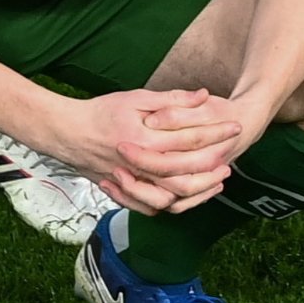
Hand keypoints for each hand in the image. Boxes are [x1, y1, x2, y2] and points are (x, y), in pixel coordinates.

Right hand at [53, 86, 244, 214]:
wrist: (67, 134)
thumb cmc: (101, 112)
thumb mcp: (136, 98)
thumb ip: (171, 99)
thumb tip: (203, 95)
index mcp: (145, 139)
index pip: (191, 139)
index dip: (217, 132)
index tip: (236, 126)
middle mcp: (140, 165)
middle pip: (187, 173)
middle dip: (214, 164)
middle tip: (231, 156)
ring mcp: (131, 183)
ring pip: (172, 197)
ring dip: (199, 190)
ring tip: (217, 179)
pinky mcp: (124, 193)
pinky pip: (153, 207)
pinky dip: (174, 204)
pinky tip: (189, 195)